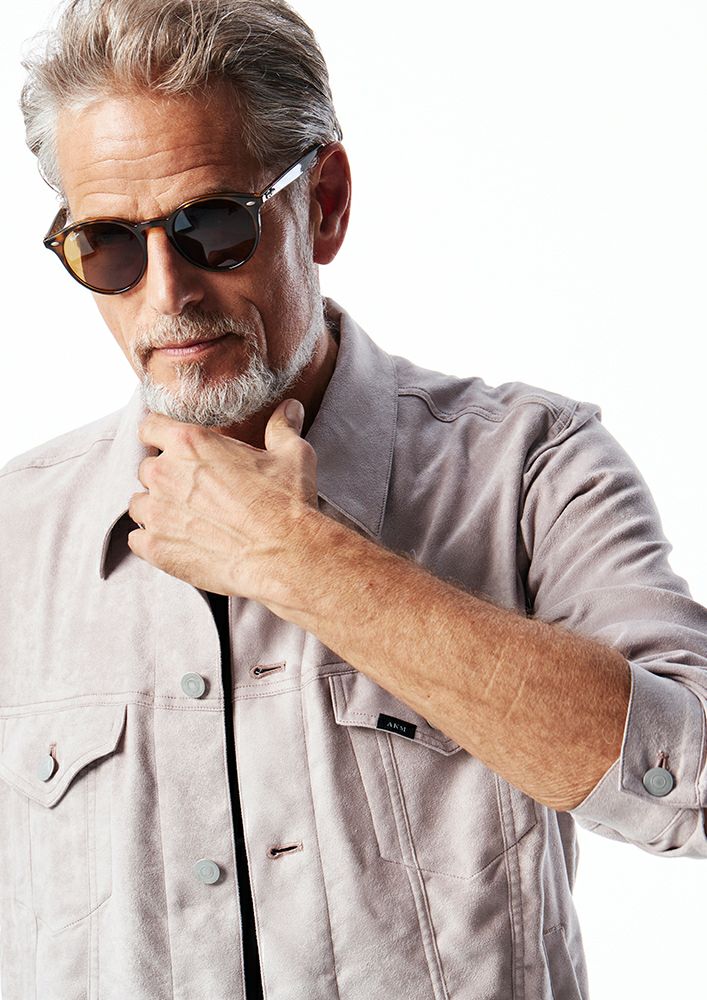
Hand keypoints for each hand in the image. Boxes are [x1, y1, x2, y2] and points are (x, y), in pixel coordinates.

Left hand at [127, 398, 319, 601]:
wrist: (284, 555)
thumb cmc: (286, 503)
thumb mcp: (291, 455)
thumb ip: (282, 427)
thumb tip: (290, 408)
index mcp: (190, 443)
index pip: (150, 427)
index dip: (159, 436)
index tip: (171, 449)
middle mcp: (165, 473)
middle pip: (147, 468)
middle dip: (165, 478)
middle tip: (194, 493)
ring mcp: (156, 512)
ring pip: (139, 504)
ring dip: (157, 510)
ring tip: (187, 521)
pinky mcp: (155, 547)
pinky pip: (137, 540)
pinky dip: (153, 542)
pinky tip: (178, 545)